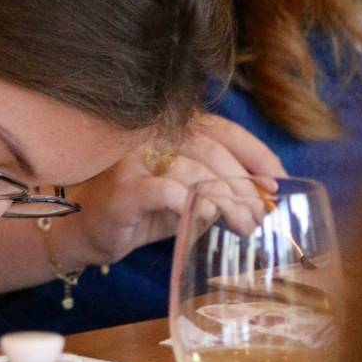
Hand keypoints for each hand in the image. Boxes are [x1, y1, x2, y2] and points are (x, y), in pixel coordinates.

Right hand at [51, 113, 284, 269]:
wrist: (85, 232)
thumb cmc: (140, 212)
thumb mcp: (187, 195)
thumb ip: (218, 187)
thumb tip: (266, 192)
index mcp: (169, 130)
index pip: (222, 130)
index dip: (256, 153)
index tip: (276, 182)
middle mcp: (149, 136)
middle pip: (211, 149)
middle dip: (244, 183)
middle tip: (261, 214)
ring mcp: (133, 160)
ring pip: (192, 170)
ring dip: (227, 200)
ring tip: (244, 226)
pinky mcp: (122, 189)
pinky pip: (165, 191)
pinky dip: (192, 204)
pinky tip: (206, 218)